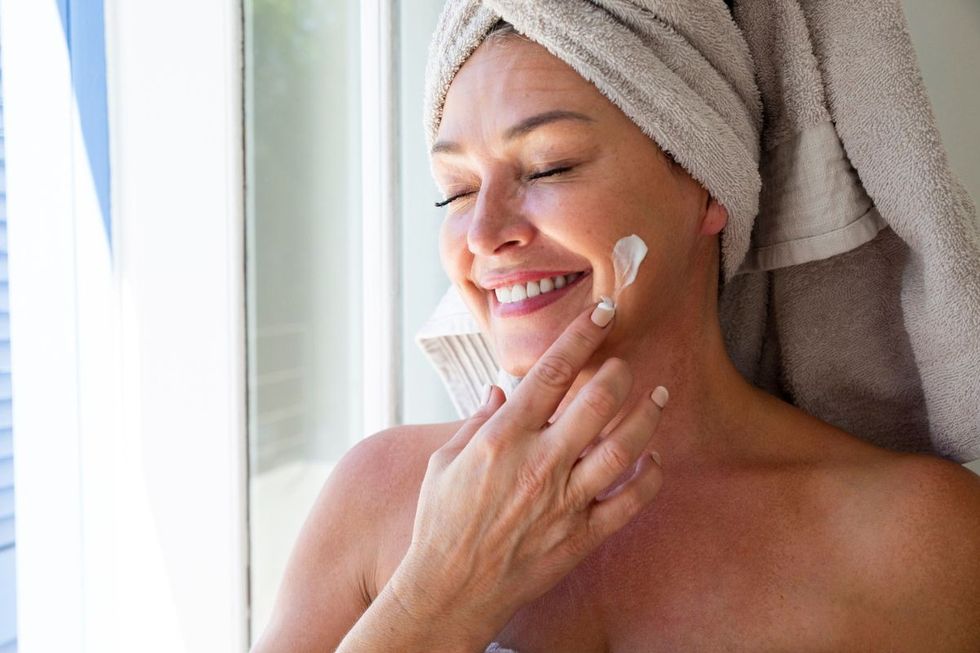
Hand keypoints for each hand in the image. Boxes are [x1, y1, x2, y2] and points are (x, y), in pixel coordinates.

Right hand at [389, 301, 667, 644]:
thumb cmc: (441, 523)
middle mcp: (540, 463)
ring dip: (648, 416)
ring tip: (658, 396)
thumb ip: (477, 420)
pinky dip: (650, 478)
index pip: (552, 371)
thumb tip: (499, 390)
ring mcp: (565, 501)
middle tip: (625, 363)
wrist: (450, 589)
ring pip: (624, 448)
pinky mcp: (582, 535)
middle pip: (598, 402)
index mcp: (503, 438)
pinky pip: (630, 502)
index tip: (603, 311)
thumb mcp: (444, 461)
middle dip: (620, 372)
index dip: (582, 335)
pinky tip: (655, 459)